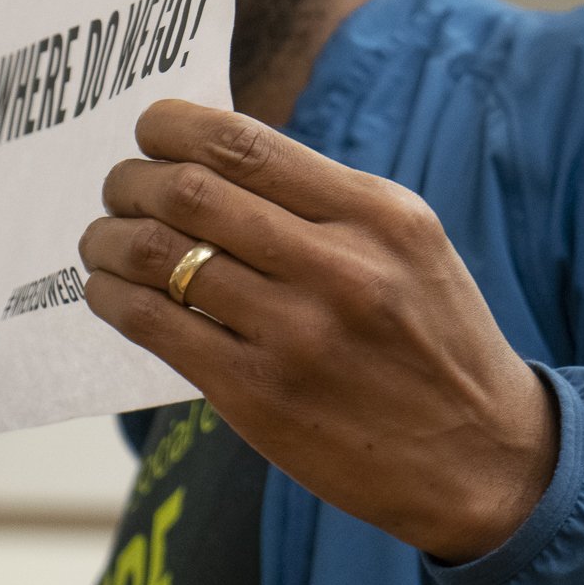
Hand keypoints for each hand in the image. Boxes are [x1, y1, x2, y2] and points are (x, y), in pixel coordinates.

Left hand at [80, 99, 557, 563]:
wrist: (482, 458)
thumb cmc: (433, 339)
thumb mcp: (407, 244)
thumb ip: (323, 200)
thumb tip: (211, 159)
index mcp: (378, 214)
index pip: (245, 144)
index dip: (173, 126)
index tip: (149, 129)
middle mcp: (339, 266)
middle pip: (190, 192)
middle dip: (131, 180)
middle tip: (117, 188)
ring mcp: (296, 334)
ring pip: (161, 256)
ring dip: (109, 238)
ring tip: (100, 240)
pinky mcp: (259, 396)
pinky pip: (156, 328)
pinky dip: (113, 299)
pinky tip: (107, 292)